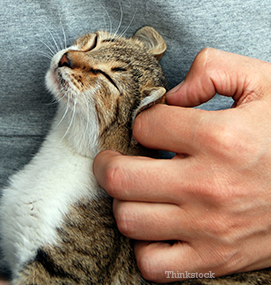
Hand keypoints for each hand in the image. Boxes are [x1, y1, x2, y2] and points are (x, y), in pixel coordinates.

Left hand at [93, 48, 270, 281]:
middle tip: (115, 160)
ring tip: (138, 193)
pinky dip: (143, 246)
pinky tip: (156, 227)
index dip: (142, 123)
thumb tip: (171, 94)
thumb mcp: (267, 86)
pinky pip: (152, 265)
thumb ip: (215, 70)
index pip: (146, 127)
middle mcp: (209, 186)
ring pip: (129, 220)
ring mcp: (209, 229)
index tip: (150, 129)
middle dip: (108, 165)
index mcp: (220, 138)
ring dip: (124, 203)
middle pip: (121, 178)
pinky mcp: (214, 260)